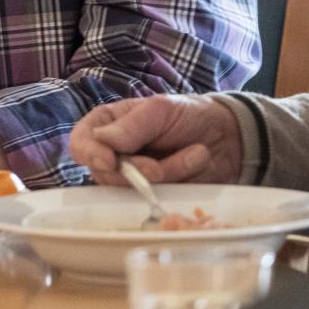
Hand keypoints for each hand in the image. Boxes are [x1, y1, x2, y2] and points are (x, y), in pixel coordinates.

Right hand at [69, 95, 242, 186]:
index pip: (81, 142)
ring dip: (168, 173)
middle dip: (136, 171)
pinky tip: (197, 163)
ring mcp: (134, 177)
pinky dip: (180, 182)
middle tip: (161, 168)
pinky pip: (157, 198)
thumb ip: (132, 125)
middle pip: (103, 173)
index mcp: (108, 124)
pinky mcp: (154, 195)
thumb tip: (103, 140)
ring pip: (132, 189)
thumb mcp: (161, 110)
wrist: (228, 136)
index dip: (89, 154)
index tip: (110, 161)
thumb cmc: (188, 114)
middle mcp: (114, 153)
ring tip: (195, 153)